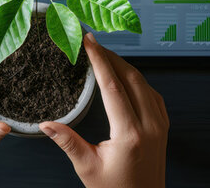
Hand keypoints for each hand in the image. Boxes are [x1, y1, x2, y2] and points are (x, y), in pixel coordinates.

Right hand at [40, 33, 168, 187]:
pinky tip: (127, 78)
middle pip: (131, 78)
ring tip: (106, 57)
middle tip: (93, 43)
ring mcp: (160, 126)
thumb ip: (68, 141)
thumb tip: (46, 124)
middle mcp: (149, 126)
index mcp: (130, 133)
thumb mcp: (87, 168)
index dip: (99, 60)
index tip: (89, 42)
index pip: (112, 86)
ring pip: (145, 84)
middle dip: (112, 57)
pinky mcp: (163, 129)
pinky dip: (138, 81)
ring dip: (125, 67)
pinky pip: (153, 95)